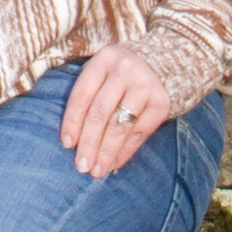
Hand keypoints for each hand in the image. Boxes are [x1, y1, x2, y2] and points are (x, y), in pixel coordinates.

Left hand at [61, 42, 175, 177]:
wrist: (164, 62)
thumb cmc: (121, 74)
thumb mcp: (103, 71)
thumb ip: (89, 95)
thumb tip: (72, 141)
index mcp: (104, 60)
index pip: (82, 94)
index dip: (72, 121)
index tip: (67, 145)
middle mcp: (125, 69)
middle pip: (100, 112)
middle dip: (89, 143)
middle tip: (81, 167)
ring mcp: (145, 85)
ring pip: (120, 125)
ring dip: (106, 152)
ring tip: (97, 171)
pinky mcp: (161, 102)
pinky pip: (139, 133)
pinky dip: (125, 151)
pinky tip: (115, 164)